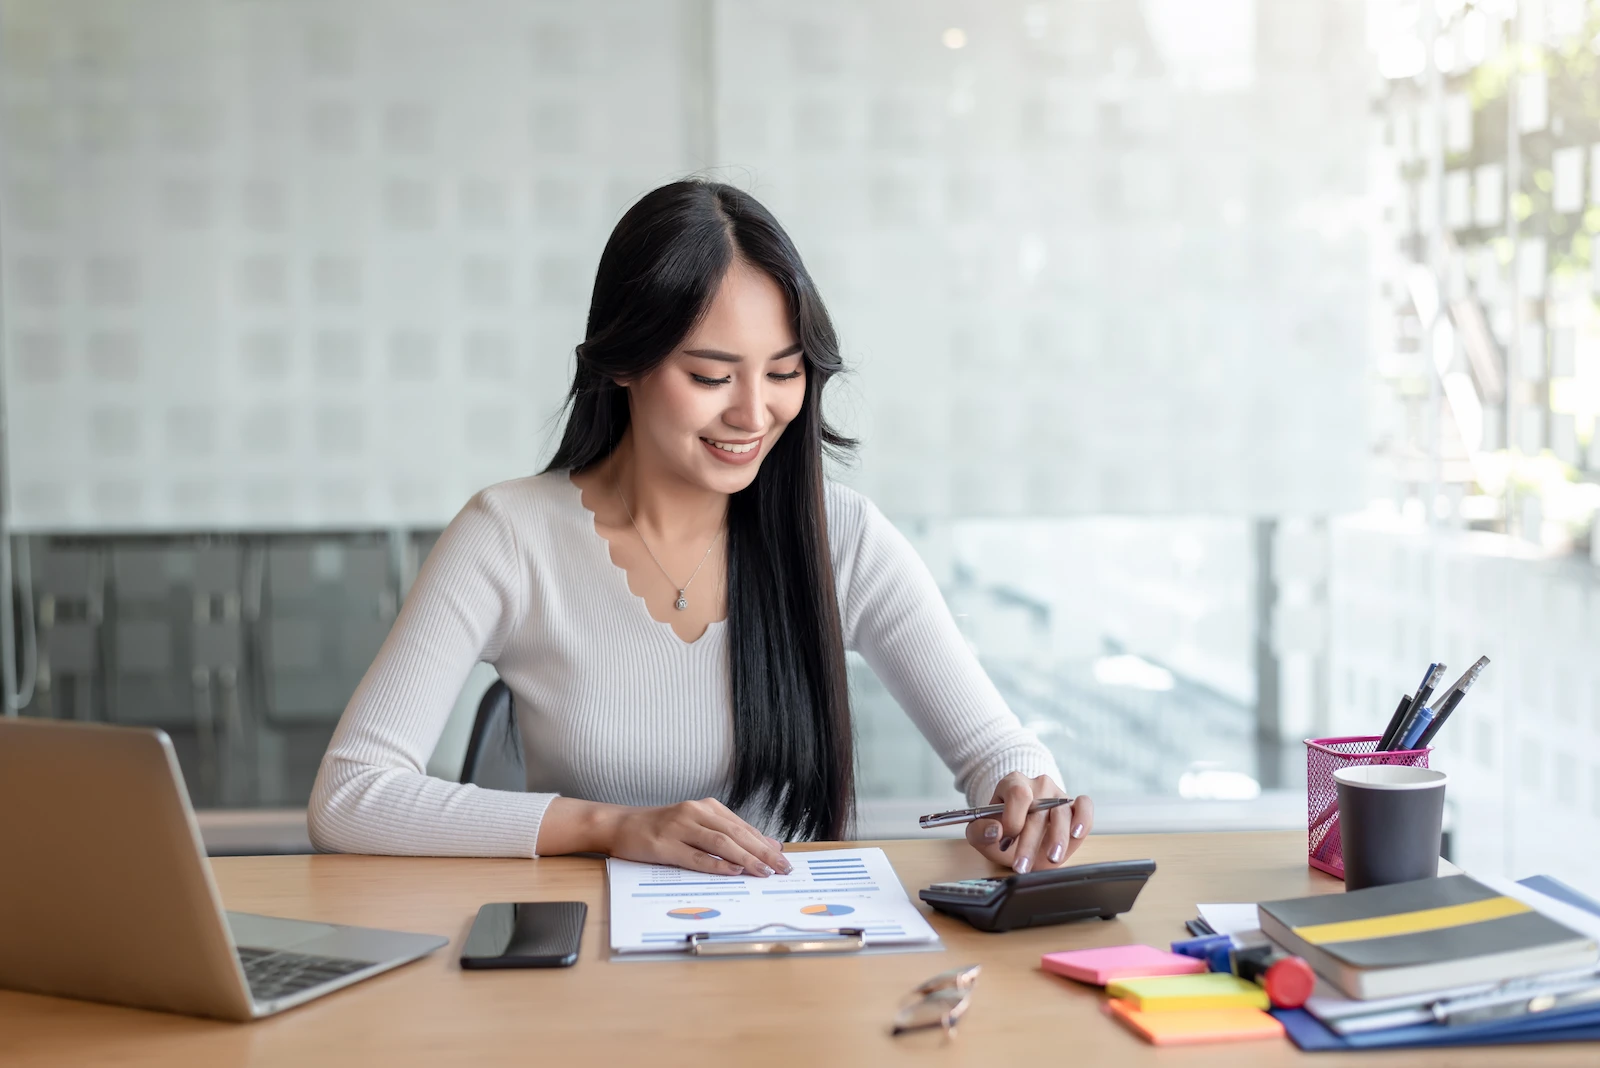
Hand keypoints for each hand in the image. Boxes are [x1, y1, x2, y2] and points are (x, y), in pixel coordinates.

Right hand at [599, 797, 792, 876]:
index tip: (784, 857)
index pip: (743, 827)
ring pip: (720, 843)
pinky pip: (695, 856)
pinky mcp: (664, 845)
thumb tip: (764, 846)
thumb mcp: (695, 825)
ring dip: (746, 858)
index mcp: (706, 807)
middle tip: (783, 868)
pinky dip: (716, 865)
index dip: (765, 843)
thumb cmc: (661, 828)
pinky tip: (733, 871)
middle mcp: (695, 812)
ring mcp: (679, 827)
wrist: (621, 825)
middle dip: (763, 852)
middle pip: (736, 834)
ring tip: (764, 872)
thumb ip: (726, 834)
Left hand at [964, 773, 1093, 874]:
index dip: (1013, 818)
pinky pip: (1084, 806)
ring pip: (1062, 812)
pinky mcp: (1075, 806)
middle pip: (1039, 809)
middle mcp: (1038, 785)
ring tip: (1051, 858)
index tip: (1006, 840)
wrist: (1020, 837)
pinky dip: (1083, 818)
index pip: (1018, 793)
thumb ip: (979, 831)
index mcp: (1013, 784)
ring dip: (1058, 838)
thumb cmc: (1002, 833)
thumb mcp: (982, 833)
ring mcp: (1059, 795)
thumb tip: (994, 831)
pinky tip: (1076, 834)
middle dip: (1030, 841)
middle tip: (1022, 865)